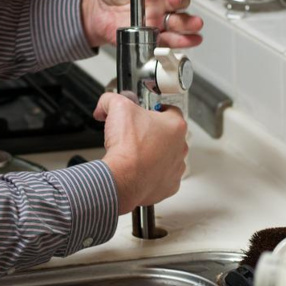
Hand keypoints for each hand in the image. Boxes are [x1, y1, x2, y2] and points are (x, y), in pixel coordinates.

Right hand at [93, 93, 187, 214]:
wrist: (122, 178)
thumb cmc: (127, 147)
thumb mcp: (117, 107)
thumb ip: (111, 100)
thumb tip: (105, 103)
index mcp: (175, 126)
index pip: (171, 110)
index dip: (155, 110)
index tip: (146, 113)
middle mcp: (180, 147)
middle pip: (169, 135)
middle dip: (153, 133)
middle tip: (136, 134)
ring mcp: (176, 168)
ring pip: (167, 156)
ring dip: (154, 154)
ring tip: (136, 154)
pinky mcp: (169, 186)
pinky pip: (162, 177)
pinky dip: (152, 174)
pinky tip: (138, 170)